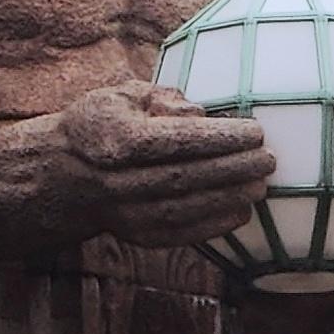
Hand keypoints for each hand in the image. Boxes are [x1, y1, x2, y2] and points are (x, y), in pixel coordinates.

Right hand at [53, 79, 273, 249]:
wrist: (64, 175)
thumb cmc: (103, 125)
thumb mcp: (121, 96)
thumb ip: (161, 98)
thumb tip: (201, 113)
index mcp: (114, 139)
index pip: (175, 139)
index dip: (218, 137)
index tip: (255, 131)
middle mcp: (118, 180)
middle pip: (184, 175)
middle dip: (232, 167)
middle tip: (269, 158)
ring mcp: (127, 214)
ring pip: (186, 208)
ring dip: (228, 196)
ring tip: (261, 183)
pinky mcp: (138, 237)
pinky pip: (181, 233)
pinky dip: (214, 224)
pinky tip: (241, 210)